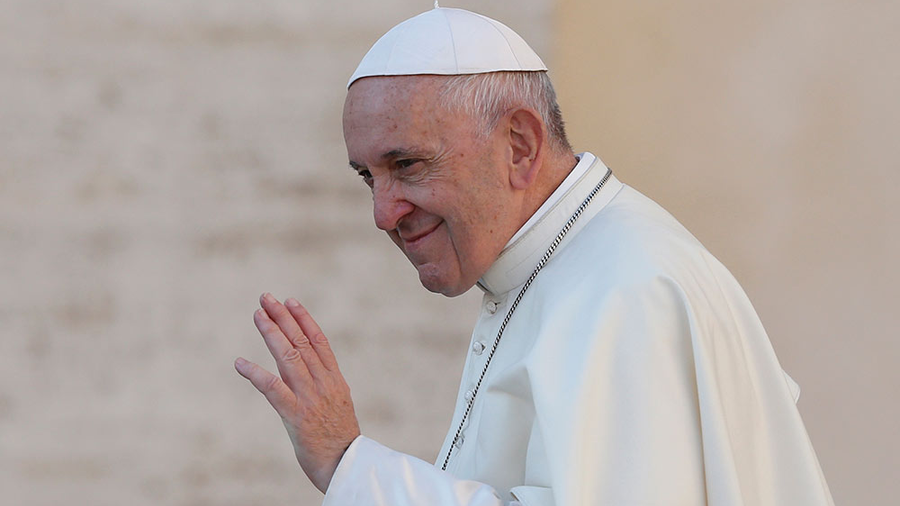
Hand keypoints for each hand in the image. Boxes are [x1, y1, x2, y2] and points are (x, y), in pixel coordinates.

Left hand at [234, 293, 360, 492]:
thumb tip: (315, 369)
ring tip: (257, 315)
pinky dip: (255, 373)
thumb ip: (326, 384)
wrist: (346, 466)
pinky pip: (273, 389)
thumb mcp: (339, 404)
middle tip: (266, 298)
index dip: (304, 319)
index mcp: (335, 380)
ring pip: (288, 357)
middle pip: (301, 343)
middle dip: (283, 318)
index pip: (319, 341)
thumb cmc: (340, 439)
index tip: (290, 301)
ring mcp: (310, 398)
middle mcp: (324, 383)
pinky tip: (240, 363)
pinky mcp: (296, 415)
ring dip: (271, 334)